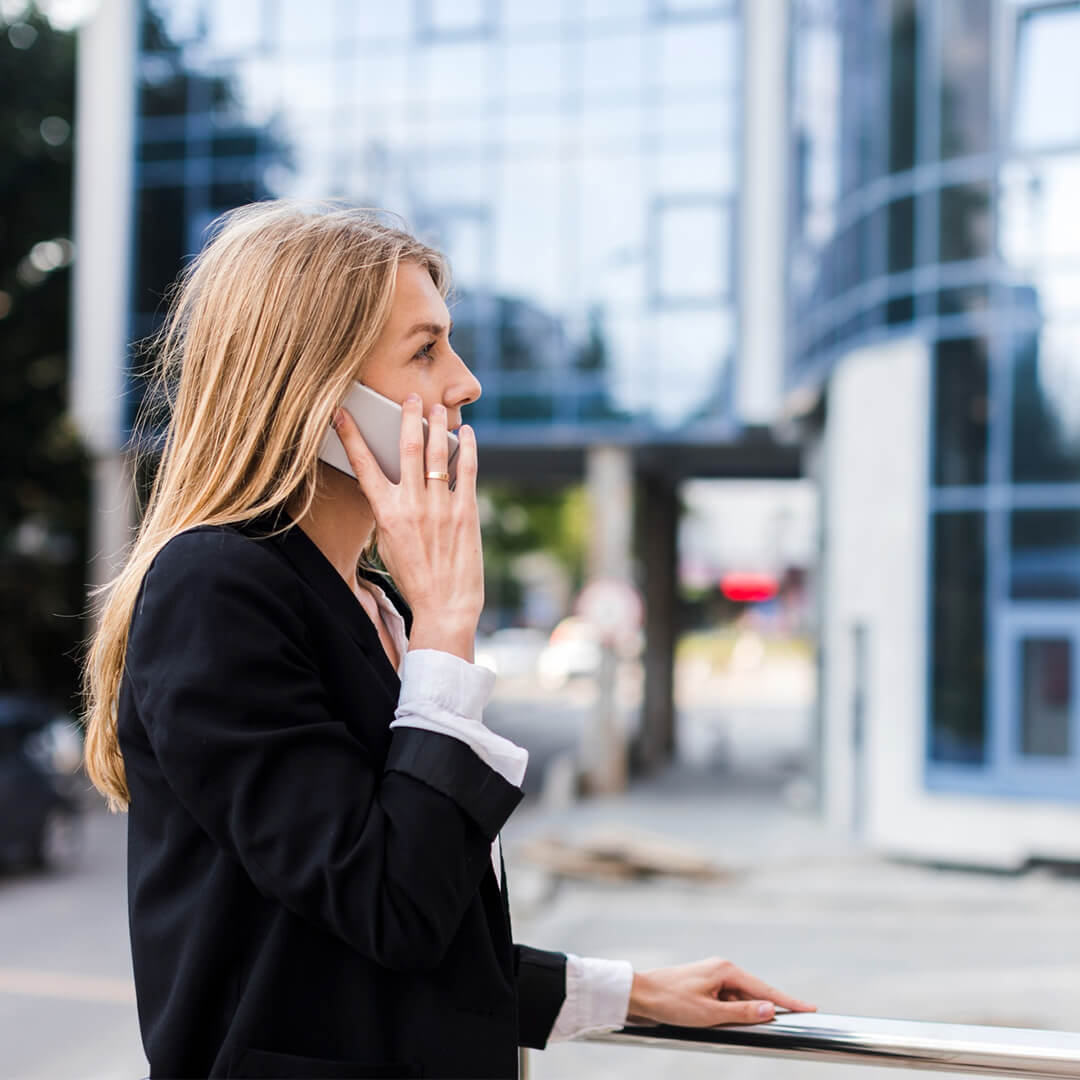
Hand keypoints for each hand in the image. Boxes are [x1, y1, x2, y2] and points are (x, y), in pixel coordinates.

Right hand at [332, 394, 482, 660]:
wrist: (445, 607)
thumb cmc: (415, 578)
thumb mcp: (389, 544)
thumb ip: (390, 511)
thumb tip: (390, 486)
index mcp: (386, 513)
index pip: (363, 466)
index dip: (352, 436)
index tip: (343, 412)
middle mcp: (412, 505)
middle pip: (407, 449)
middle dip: (407, 417)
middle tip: (410, 395)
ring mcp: (441, 507)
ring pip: (438, 454)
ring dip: (436, 425)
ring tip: (436, 407)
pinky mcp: (466, 512)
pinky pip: (467, 470)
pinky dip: (467, 448)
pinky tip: (466, 434)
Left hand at [625, 956, 816, 1027]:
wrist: (639, 995)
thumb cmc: (671, 1002)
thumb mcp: (708, 1013)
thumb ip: (741, 1012)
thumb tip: (769, 1009)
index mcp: (726, 970)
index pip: (765, 989)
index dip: (788, 1001)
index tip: (811, 1009)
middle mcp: (722, 969)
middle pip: (755, 993)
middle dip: (771, 1009)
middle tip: (797, 1020)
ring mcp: (713, 977)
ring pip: (741, 1000)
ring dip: (748, 1014)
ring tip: (756, 1026)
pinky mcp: (704, 987)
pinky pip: (728, 1002)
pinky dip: (734, 1014)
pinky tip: (733, 1025)